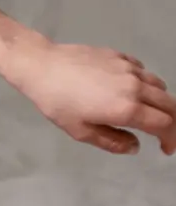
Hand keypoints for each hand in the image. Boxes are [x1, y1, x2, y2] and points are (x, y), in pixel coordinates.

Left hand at [6, 32, 175, 155]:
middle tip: (165, 134)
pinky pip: (144, 71)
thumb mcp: (81, 131)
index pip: (165, 124)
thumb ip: (112, 141)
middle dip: (173, 122)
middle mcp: (135, 86)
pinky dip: (146, 85)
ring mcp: (129, 68)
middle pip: (170, 104)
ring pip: (160, 86)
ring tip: (148, 113)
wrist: (43, 66)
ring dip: (161, 103)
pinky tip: (130, 91)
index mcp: (127, 108)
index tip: (166, 148)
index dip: (171, 139)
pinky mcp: (121, 56)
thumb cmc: (57, 103)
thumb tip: (135, 147)